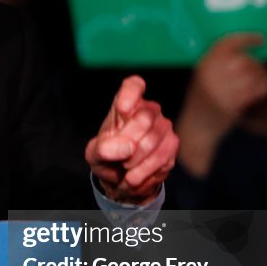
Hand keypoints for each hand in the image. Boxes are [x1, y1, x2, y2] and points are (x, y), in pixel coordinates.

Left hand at [85, 75, 178, 203]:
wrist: (122, 179)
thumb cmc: (107, 158)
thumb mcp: (95, 155)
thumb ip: (104, 149)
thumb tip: (127, 147)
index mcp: (124, 104)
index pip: (133, 86)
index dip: (130, 94)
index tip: (122, 108)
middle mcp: (148, 110)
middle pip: (145, 118)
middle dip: (129, 143)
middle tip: (119, 159)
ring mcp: (163, 126)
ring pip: (153, 140)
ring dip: (135, 162)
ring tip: (125, 170)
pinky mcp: (171, 145)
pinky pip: (163, 157)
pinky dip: (145, 171)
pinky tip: (136, 176)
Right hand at [176, 33, 266, 176]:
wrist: (195, 131)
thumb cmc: (200, 105)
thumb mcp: (202, 79)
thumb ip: (217, 65)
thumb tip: (245, 53)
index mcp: (204, 66)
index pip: (227, 44)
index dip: (246, 38)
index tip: (260, 39)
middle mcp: (211, 75)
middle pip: (245, 59)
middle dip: (257, 64)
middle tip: (261, 69)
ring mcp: (221, 89)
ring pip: (254, 73)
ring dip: (265, 74)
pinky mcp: (232, 103)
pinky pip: (258, 88)